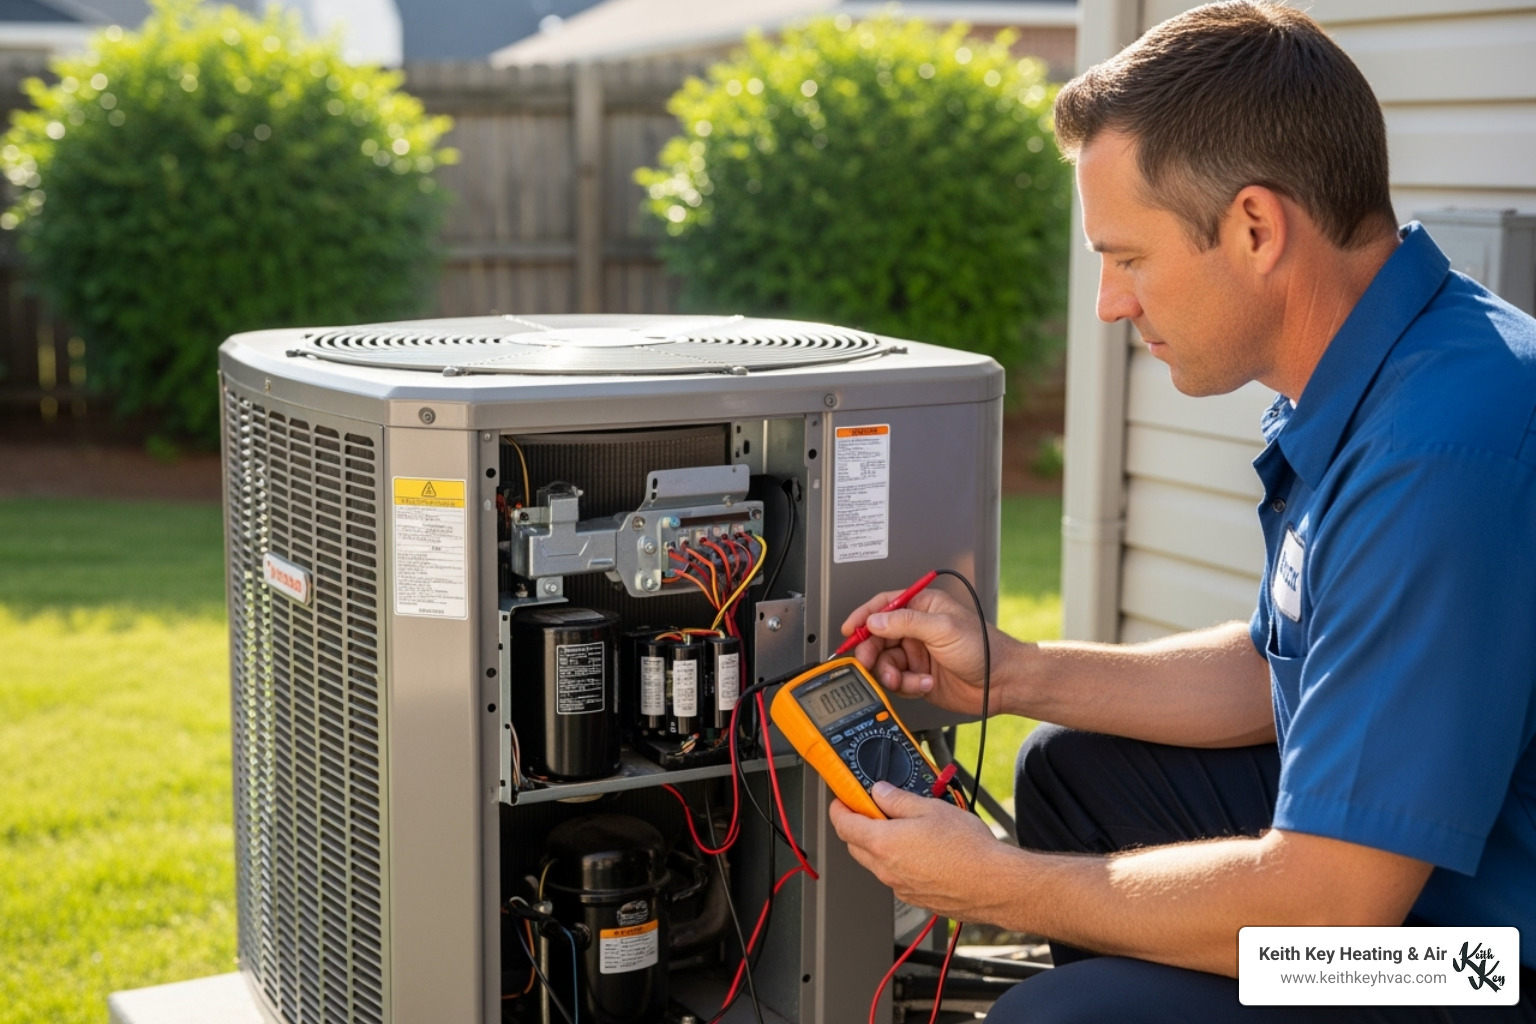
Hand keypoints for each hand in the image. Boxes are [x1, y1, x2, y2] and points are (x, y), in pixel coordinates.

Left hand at [829, 782, 1001, 920]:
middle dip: (858, 825)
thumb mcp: (930, 808)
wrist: (994, 885)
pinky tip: (922, 852)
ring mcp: (899, 887)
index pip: (843, 825)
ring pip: (876, 862)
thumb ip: (898, 799)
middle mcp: (886, 869)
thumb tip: (880, 792)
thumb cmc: (967, 849)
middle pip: (855, 845)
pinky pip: (896, 877)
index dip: (839, 808)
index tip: (843, 799)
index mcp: (883, 843)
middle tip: (874, 809)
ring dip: (879, 845)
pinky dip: (898, 862)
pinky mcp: (915, 898)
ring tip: (908, 829)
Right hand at [839, 586, 1009, 715]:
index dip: (863, 616)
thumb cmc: (984, 648)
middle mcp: (916, 629)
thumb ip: (906, 622)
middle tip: (869, 662)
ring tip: (905, 679)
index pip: (883, 605)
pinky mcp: (918, 676)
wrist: (1002, 682)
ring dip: (891, 673)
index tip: (849, 629)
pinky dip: (906, 685)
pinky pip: (897, 681)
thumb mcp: (943, 628)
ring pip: (885, 662)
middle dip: (872, 651)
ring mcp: (917, 653)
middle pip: (877, 637)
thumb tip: (875, 620)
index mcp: (922, 608)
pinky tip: (923, 684)